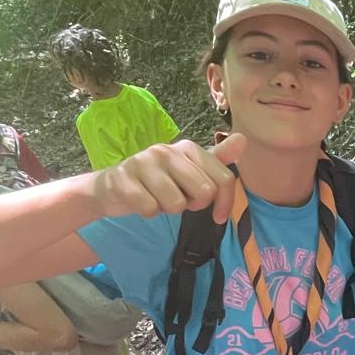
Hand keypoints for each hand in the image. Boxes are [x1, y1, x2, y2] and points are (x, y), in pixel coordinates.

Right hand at [90, 133, 247, 225]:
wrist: (112, 186)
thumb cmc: (158, 180)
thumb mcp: (190, 170)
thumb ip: (217, 159)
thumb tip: (243, 139)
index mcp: (188, 148)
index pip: (223, 179)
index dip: (224, 203)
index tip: (217, 216)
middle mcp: (167, 150)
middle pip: (203, 192)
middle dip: (192, 204)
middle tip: (177, 198)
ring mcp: (143, 163)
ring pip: (176, 204)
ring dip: (167, 209)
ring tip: (157, 198)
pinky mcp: (124, 180)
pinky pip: (150, 210)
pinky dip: (148, 213)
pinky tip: (141, 201)